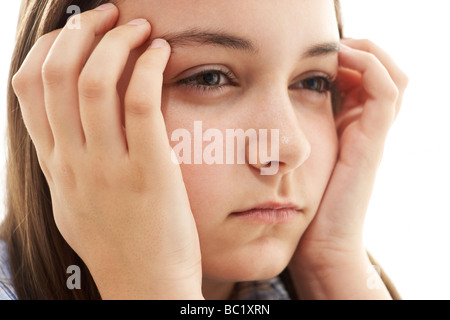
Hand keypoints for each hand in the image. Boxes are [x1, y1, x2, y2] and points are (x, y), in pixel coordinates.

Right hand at [12, 4, 202, 298]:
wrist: (146, 288)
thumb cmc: (120, 244)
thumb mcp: (78, 203)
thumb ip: (69, 163)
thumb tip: (70, 128)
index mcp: (54, 167)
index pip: (28, 89)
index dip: (48, 48)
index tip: (75, 32)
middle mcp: (73, 163)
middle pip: (56, 76)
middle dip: (80, 32)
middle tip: (108, 16)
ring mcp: (108, 168)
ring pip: (93, 83)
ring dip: (116, 42)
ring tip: (139, 27)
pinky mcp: (149, 172)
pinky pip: (140, 104)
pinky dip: (147, 68)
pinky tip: (161, 53)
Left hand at [289, 39, 407, 298]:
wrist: (320, 245)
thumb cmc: (302, 207)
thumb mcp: (295, 162)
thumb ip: (291, 138)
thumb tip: (265, 115)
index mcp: (349, 130)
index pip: (363, 81)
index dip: (346, 59)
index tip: (316, 52)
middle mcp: (365, 129)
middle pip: (381, 74)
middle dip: (358, 51)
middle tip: (329, 45)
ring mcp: (371, 134)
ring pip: (391, 76)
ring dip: (367, 52)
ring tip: (338, 47)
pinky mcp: (372, 141)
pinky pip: (385, 91)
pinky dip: (369, 66)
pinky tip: (339, 60)